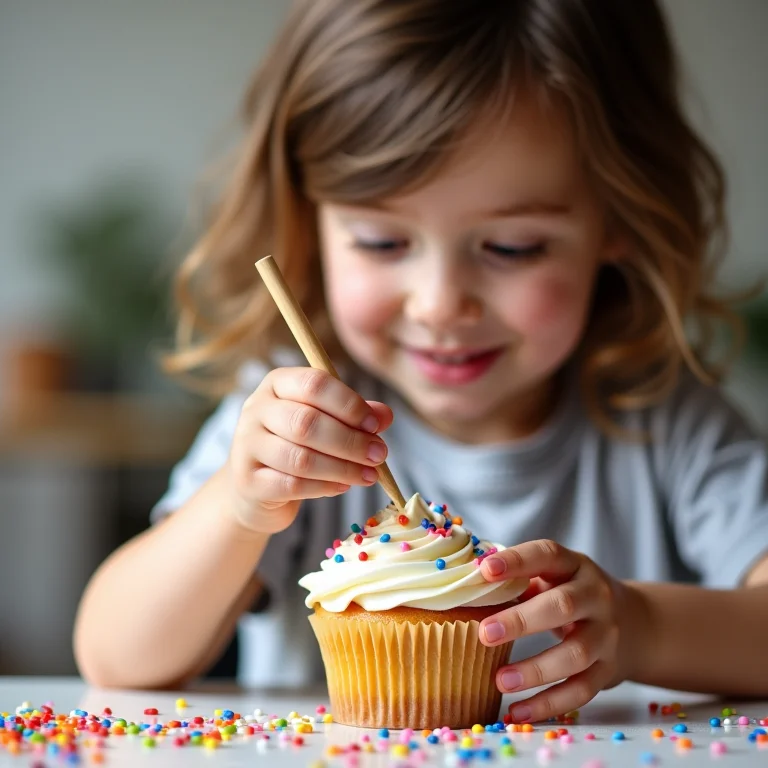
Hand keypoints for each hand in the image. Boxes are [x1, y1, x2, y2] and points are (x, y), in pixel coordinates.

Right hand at [226, 367, 392, 532]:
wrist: (257, 488)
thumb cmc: (298, 445)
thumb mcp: (327, 422)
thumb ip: (355, 415)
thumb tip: (385, 416)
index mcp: (278, 384)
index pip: (314, 383)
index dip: (348, 404)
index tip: (375, 425)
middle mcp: (256, 409)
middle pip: (307, 422)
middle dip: (350, 441)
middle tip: (379, 455)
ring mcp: (247, 445)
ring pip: (300, 458)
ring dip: (343, 468)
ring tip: (369, 475)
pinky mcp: (248, 480)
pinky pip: (292, 485)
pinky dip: (324, 487)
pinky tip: (342, 486)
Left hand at [478, 539, 642, 722]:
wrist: (635, 622)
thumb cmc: (572, 593)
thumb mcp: (553, 576)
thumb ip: (518, 580)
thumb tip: (467, 586)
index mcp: (575, 566)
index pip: (547, 555)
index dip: (517, 560)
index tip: (485, 569)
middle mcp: (595, 597)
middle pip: (562, 606)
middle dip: (522, 621)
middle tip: (485, 633)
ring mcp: (606, 635)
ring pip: (575, 654)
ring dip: (536, 670)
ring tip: (500, 680)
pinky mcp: (609, 671)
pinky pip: (580, 691)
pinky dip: (548, 704)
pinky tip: (517, 711)